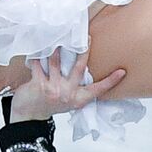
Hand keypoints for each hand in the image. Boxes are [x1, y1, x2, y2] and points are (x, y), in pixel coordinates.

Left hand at [9, 48, 126, 122]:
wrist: (28, 115)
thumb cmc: (50, 103)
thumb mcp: (68, 99)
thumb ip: (75, 85)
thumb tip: (82, 63)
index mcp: (78, 99)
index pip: (98, 89)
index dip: (111, 81)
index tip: (122, 72)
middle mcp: (68, 94)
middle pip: (79, 68)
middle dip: (84, 51)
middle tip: (88, 37)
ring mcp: (54, 89)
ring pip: (56, 61)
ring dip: (56, 48)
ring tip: (57, 36)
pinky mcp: (39, 85)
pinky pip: (39, 64)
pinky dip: (37, 55)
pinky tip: (36, 49)